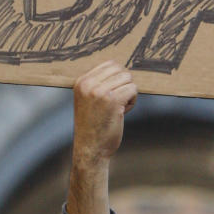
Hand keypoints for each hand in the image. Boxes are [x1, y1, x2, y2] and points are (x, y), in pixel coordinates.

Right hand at [67, 61, 137, 213]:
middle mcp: (88, 84)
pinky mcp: (112, 100)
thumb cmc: (93, 127)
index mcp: (81, 81)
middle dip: (124, 85)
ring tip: (118, 109)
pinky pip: (133, 89)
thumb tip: (123, 69)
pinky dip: (132, 101)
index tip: (112, 95)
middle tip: (117, 103)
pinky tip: (122, 113)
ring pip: (128, 79)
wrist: (90, 150)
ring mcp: (100, 91)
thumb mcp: (88, 101)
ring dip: (128, 94)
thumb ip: (99, 84)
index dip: (118, 78)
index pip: (109, 64)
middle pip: (120, 69)